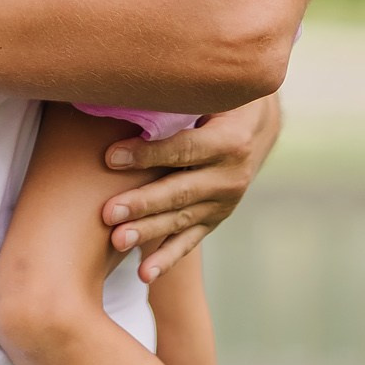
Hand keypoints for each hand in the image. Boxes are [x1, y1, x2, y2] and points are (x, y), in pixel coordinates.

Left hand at [99, 94, 281, 281]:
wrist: (256, 126)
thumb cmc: (218, 100)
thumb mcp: (209, 92)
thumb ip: (179, 99)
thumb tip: (131, 89)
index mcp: (229, 140)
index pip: (183, 149)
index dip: (147, 154)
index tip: (110, 157)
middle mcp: (231, 175)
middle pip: (180, 191)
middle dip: (143, 203)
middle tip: (108, 212)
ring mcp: (224, 202)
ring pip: (181, 219)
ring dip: (148, 232)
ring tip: (117, 241)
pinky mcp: (215, 218)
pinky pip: (189, 240)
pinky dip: (167, 258)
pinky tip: (145, 274)